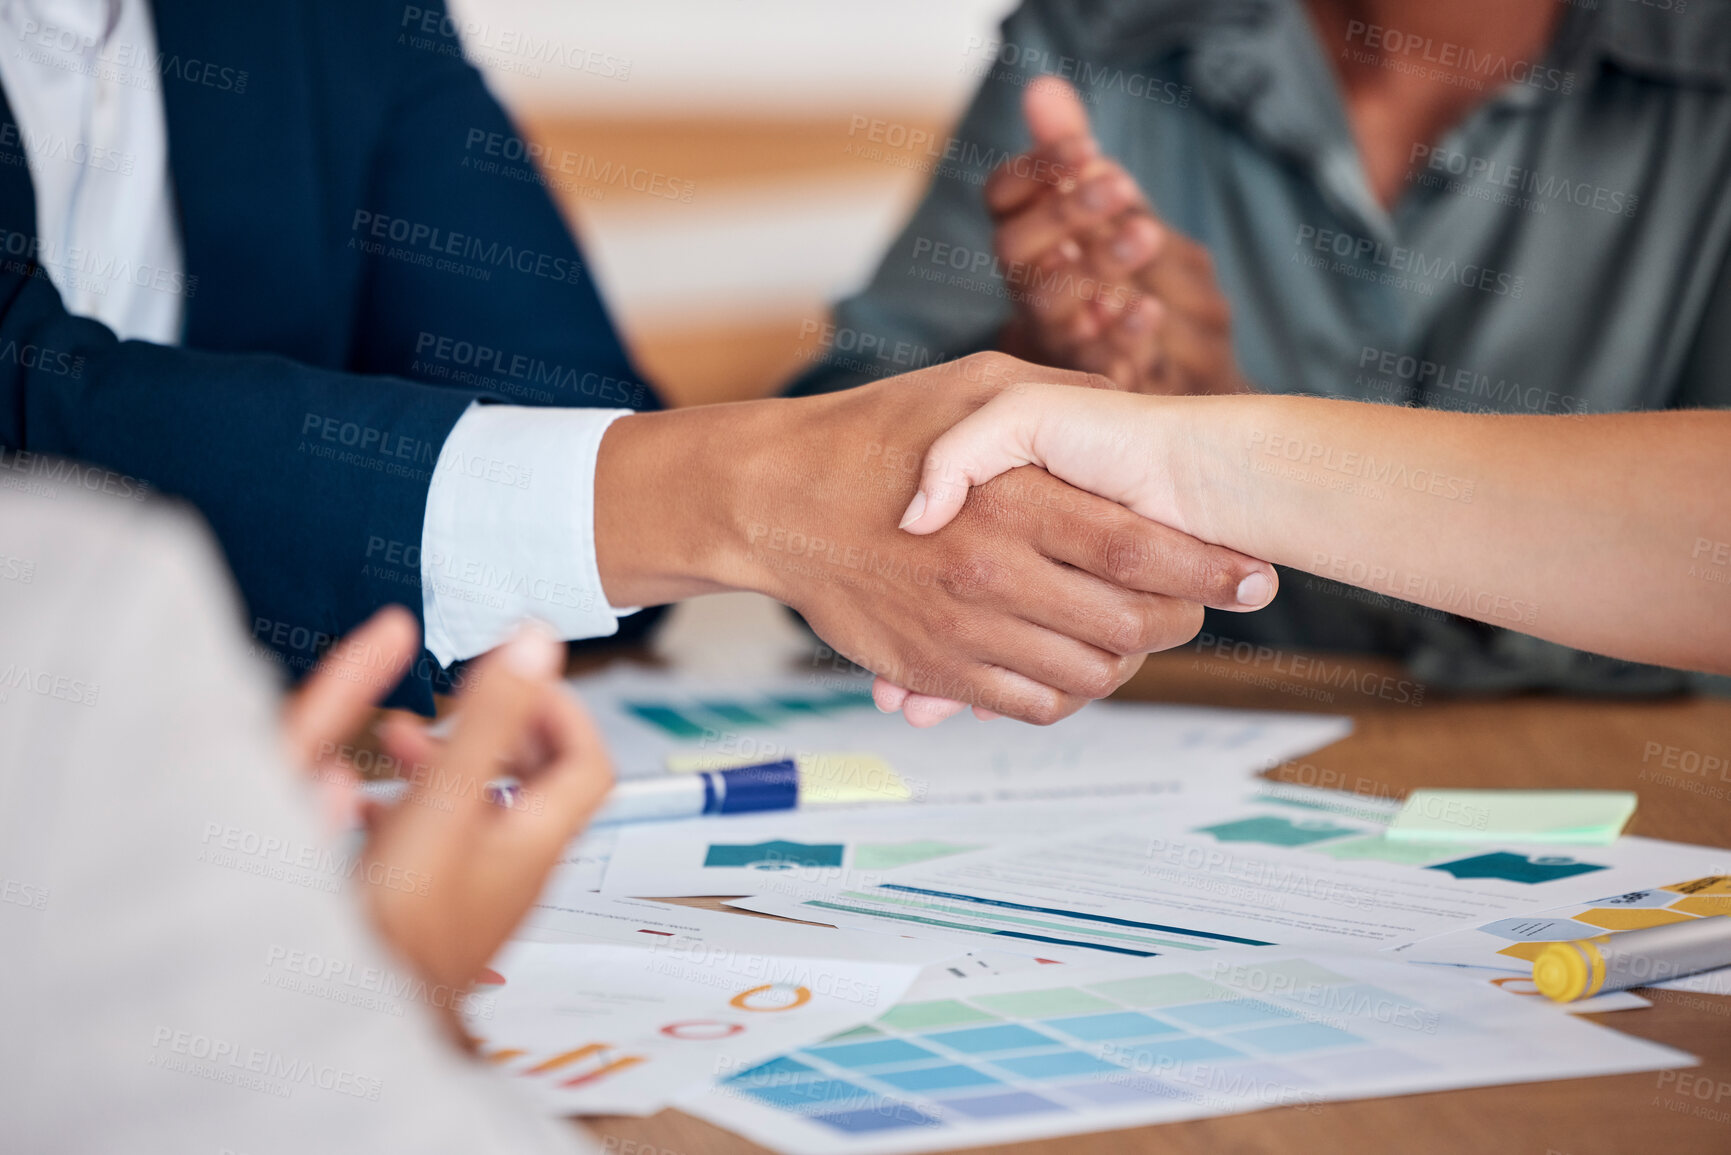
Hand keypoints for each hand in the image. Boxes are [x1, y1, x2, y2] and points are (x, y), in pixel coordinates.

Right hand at [282, 610, 612, 1034]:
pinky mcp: (437, 913)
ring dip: (447, 764)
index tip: (523, 675)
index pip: (588, 762)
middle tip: (465, 697)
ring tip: (397, 738)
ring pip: (478, 810)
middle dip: (500, 730)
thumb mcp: (446, 800)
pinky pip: (436, 844)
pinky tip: (363, 802)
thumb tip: (538, 641)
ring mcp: (479, 894)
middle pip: (536, 784)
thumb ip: (492, 719)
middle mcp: (518, 869)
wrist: (355, 1017)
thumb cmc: (401, 925)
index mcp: (535, 839)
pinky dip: (411, 808)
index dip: (564, 711)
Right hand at [878, 382, 1276, 723]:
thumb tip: (1136, 412)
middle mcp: (992, 573)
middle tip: (1200, 607)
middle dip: (1185, 620)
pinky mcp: (937, 671)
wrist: (777, 501)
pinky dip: (1070, 693)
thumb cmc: (874, 433)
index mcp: (1012, 499)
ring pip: (1090, 674)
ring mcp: (963, 631)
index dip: (1209, 569)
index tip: (1253, 575)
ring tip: (1139, 632)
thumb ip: (1060, 398)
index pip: (1139, 549)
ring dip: (1131, 659)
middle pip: (1129, 623)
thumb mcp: (971, 382)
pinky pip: (1033, 706)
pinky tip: (1074, 657)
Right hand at [990, 77, 1244, 395]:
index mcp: (1023, 233)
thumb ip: (1067, 154)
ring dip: (1094, 266)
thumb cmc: (1116, 268)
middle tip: (1119, 184)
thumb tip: (1043, 86)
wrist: (1165, 356)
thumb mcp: (1098, 204)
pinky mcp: (1089, 375)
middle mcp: (1027, 282)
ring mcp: (1053, 332)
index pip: (1001, 197)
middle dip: (1063, 214)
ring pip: (1049, 303)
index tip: (1085, 144)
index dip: (1035, 168)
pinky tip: (1149, 308)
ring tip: (1144, 234)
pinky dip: (1118, 334)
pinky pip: (1091, 360)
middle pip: (1015, 250)